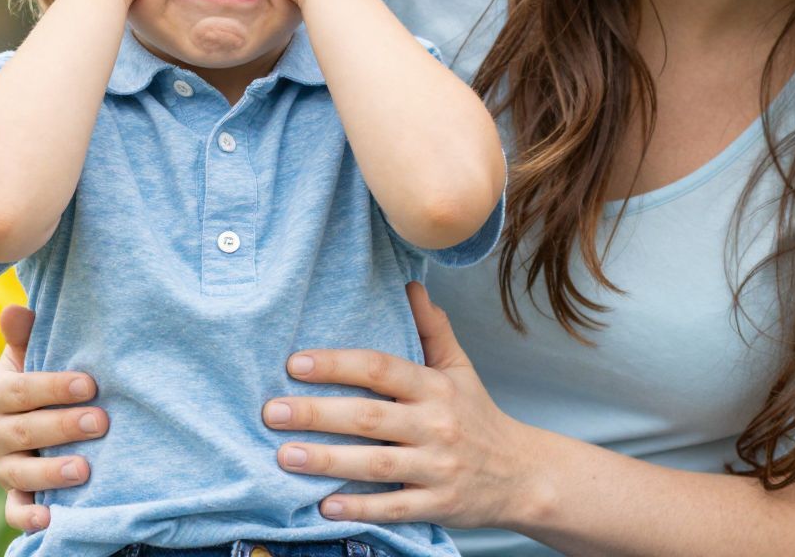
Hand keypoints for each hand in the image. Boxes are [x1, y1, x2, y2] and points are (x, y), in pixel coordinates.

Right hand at [0, 305, 109, 531]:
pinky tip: (51, 520)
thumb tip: (14, 309)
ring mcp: (2, 467)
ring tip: (85, 469)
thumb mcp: (33, 355)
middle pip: (23, 432)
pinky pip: (15, 511)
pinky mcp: (13, 495)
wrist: (39, 415)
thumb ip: (26, 335)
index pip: (19, 391)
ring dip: (50, 473)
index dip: (53, 387)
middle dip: (62, 427)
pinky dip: (29, 518)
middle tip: (101, 422)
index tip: (90, 384)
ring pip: (20, 474)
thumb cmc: (43, 379)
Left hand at [265, 283, 547, 528]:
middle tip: (272, 411)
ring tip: (284, 455)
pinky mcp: (438, 505)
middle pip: (369, 417)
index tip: (295, 363)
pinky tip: (325, 506)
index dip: (338, 364)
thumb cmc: (479, 416)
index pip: (381, 369)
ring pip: (376, 464)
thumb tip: (410, 286)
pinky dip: (360, 508)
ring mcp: (437, 467)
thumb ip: (432, 329)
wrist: (522, 474)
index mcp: (435, 387)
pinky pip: (394, 507)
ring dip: (327, 460)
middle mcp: (436, 424)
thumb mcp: (460, 368)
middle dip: (317, 413)